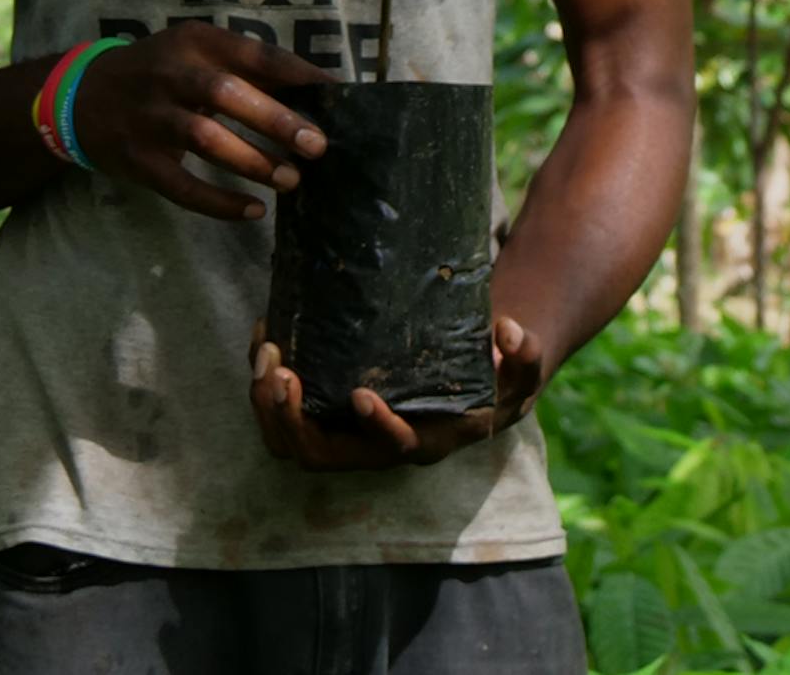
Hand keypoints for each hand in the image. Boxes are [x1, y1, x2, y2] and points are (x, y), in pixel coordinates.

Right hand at [64, 25, 328, 220]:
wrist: (79, 96)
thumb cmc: (159, 73)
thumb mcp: (195, 53)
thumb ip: (246, 69)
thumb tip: (316, 94)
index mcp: (194, 41)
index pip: (255, 54)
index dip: (299, 76)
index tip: (338, 98)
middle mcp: (170, 73)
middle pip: (226, 93)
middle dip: (275, 120)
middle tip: (316, 146)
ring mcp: (149, 117)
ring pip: (204, 139)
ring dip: (252, 162)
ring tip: (290, 180)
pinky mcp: (138, 159)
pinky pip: (182, 186)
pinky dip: (219, 202)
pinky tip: (253, 211)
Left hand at [248, 313, 551, 470]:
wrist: (473, 389)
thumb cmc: (497, 380)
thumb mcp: (520, 371)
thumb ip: (525, 354)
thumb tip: (508, 331)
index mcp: (428, 439)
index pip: (397, 448)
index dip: (376, 428)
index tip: (360, 394)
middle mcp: (381, 449)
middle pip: (323, 456)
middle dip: (293, 420)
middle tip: (280, 370)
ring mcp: (350, 440)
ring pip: (294, 446)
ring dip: (269, 408)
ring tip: (264, 353)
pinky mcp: (329, 421)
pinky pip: (285, 420)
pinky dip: (266, 390)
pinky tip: (264, 340)